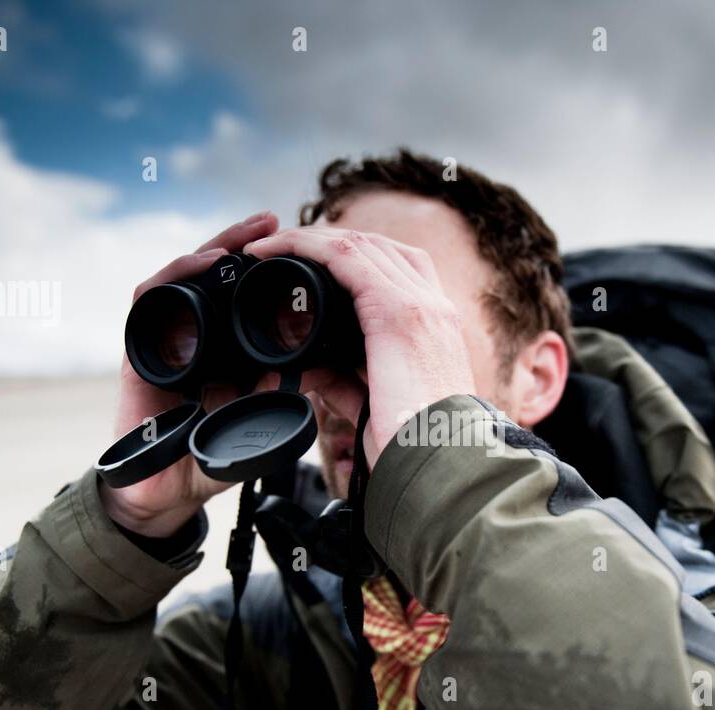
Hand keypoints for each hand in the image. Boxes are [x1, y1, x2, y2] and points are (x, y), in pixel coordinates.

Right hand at [101, 211, 279, 536]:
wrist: (163, 494)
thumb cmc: (207, 459)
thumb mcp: (254, 421)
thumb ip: (272, 394)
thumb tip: (304, 365)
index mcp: (220, 349)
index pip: (240, 294)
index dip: (266, 269)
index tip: (300, 249)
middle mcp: (190, 337)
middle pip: (212, 274)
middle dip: (241, 242)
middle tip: (273, 220)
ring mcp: (162, 341)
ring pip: (182, 277)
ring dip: (213, 249)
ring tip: (246, 234)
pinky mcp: (139, 351)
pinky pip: (151, 301)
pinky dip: (178, 277)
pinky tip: (207, 267)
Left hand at [242, 226, 475, 469]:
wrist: (443, 466)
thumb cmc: (415, 448)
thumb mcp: (375, 406)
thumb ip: (345, 382)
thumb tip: (310, 372)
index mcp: (436, 328)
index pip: (397, 270)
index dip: (352, 259)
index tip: (310, 267)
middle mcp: (434, 307)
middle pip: (377, 248)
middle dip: (326, 241)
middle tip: (281, 249)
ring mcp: (420, 304)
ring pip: (359, 244)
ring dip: (309, 238)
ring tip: (270, 245)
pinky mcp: (398, 311)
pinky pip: (345, 257)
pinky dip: (305, 246)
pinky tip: (275, 250)